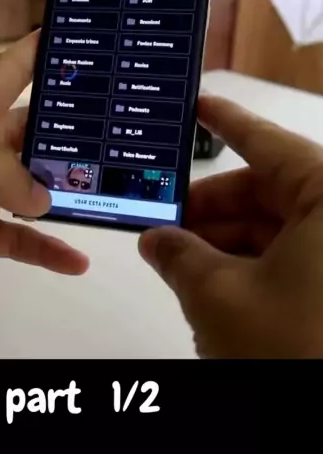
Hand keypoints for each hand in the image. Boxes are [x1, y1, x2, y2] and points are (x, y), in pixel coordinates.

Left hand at [0, 32, 88, 330]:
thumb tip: (40, 194)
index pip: (2, 76)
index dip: (36, 56)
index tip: (75, 43)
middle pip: (28, 132)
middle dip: (68, 131)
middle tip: (116, 133)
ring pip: (31, 185)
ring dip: (65, 190)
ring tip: (108, 191)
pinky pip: (19, 239)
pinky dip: (47, 247)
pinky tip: (75, 260)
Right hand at [139, 95, 322, 358]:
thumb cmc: (295, 347)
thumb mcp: (217, 295)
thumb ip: (178, 254)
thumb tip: (157, 239)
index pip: (266, 143)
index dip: (225, 123)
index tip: (198, 106)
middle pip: (269, 191)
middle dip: (210, 207)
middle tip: (163, 218)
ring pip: (277, 228)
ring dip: (224, 242)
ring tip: (175, 258)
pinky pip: (293, 259)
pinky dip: (249, 267)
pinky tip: (209, 281)